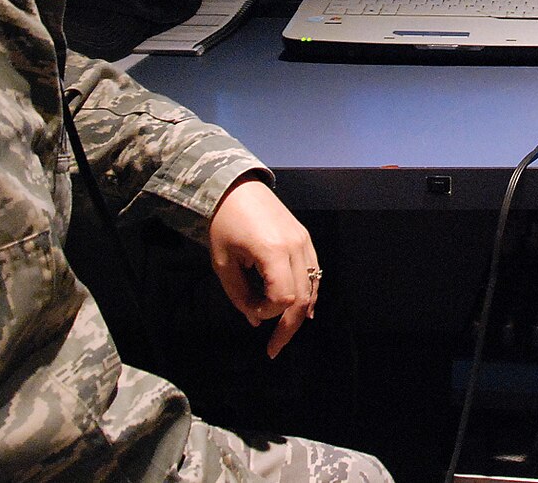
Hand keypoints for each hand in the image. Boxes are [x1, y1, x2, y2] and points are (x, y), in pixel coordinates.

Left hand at [207, 176, 321, 358]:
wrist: (236, 188)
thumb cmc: (224, 223)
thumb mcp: (224, 263)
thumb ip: (240, 295)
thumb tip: (256, 320)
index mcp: (273, 251)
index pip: (283, 297)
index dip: (268, 311)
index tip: (251, 310)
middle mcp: (296, 246)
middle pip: (303, 297)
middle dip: (289, 326)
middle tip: (274, 348)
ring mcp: (304, 241)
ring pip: (313, 287)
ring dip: (300, 313)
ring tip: (285, 332)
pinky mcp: (305, 238)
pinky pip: (314, 273)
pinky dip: (309, 294)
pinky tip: (302, 311)